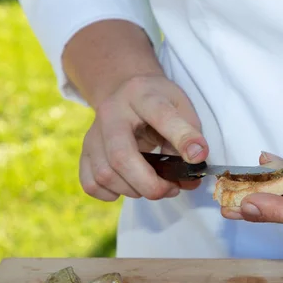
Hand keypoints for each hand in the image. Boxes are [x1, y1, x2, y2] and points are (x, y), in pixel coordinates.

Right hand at [80, 74, 208, 201]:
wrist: (124, 88)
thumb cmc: (159, 101)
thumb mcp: (182, 106)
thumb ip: (190, 138)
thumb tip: (190, 179)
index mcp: (142, 95)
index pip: (162, 116)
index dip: (182, 139)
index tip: (197, 157)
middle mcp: (111, 112)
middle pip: (121, 156)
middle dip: (150, 184)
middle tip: (171, 189)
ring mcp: (94, 133)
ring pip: (105, 174)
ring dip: (135, 191)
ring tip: (156, 186)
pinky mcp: (85, 151)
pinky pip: (90, 183)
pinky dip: (111, 194)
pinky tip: (129, 186)